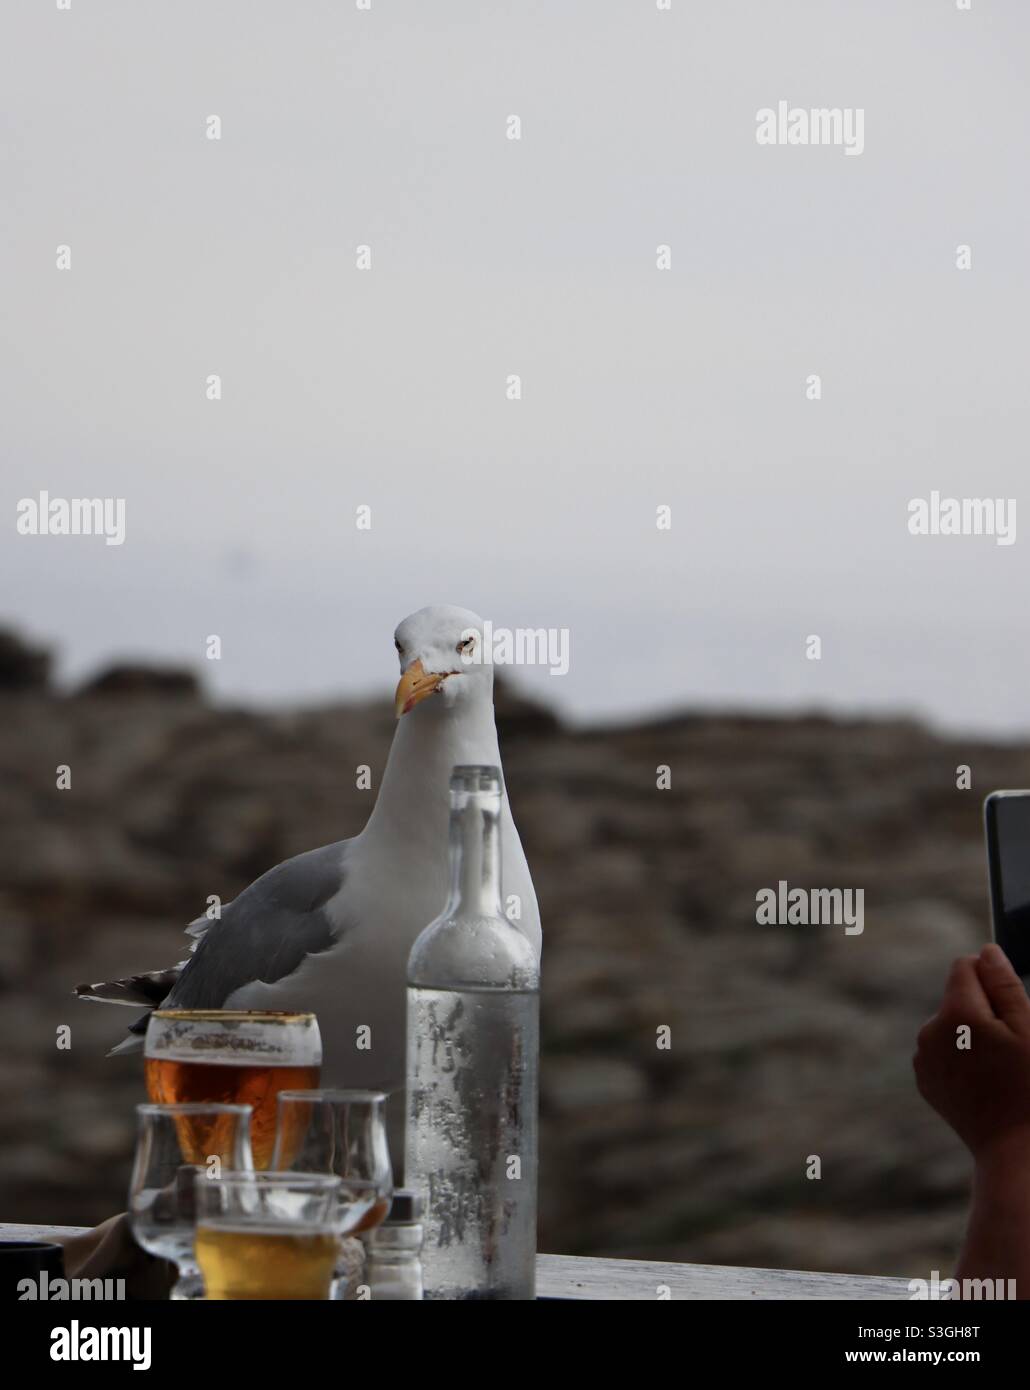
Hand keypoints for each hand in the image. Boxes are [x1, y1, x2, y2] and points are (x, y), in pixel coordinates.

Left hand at [913, 944, 1029, 1163]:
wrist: (1015, 1150)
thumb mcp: (1028, 1029)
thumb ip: (1004, 985)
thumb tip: (986, 952)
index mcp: (956, 1013)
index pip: (966, 966)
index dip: (992, 978)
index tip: (1011, 1006)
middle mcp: (930, 1030)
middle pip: (958, 997)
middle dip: (983, 1010)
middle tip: (1012, 1048)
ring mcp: (924, 1057)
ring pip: (951, 1025)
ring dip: (972, 1035)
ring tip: (999, 1069)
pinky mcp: (925, 1080)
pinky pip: (944, 1051)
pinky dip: (961, 1058)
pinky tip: (984, 1083)